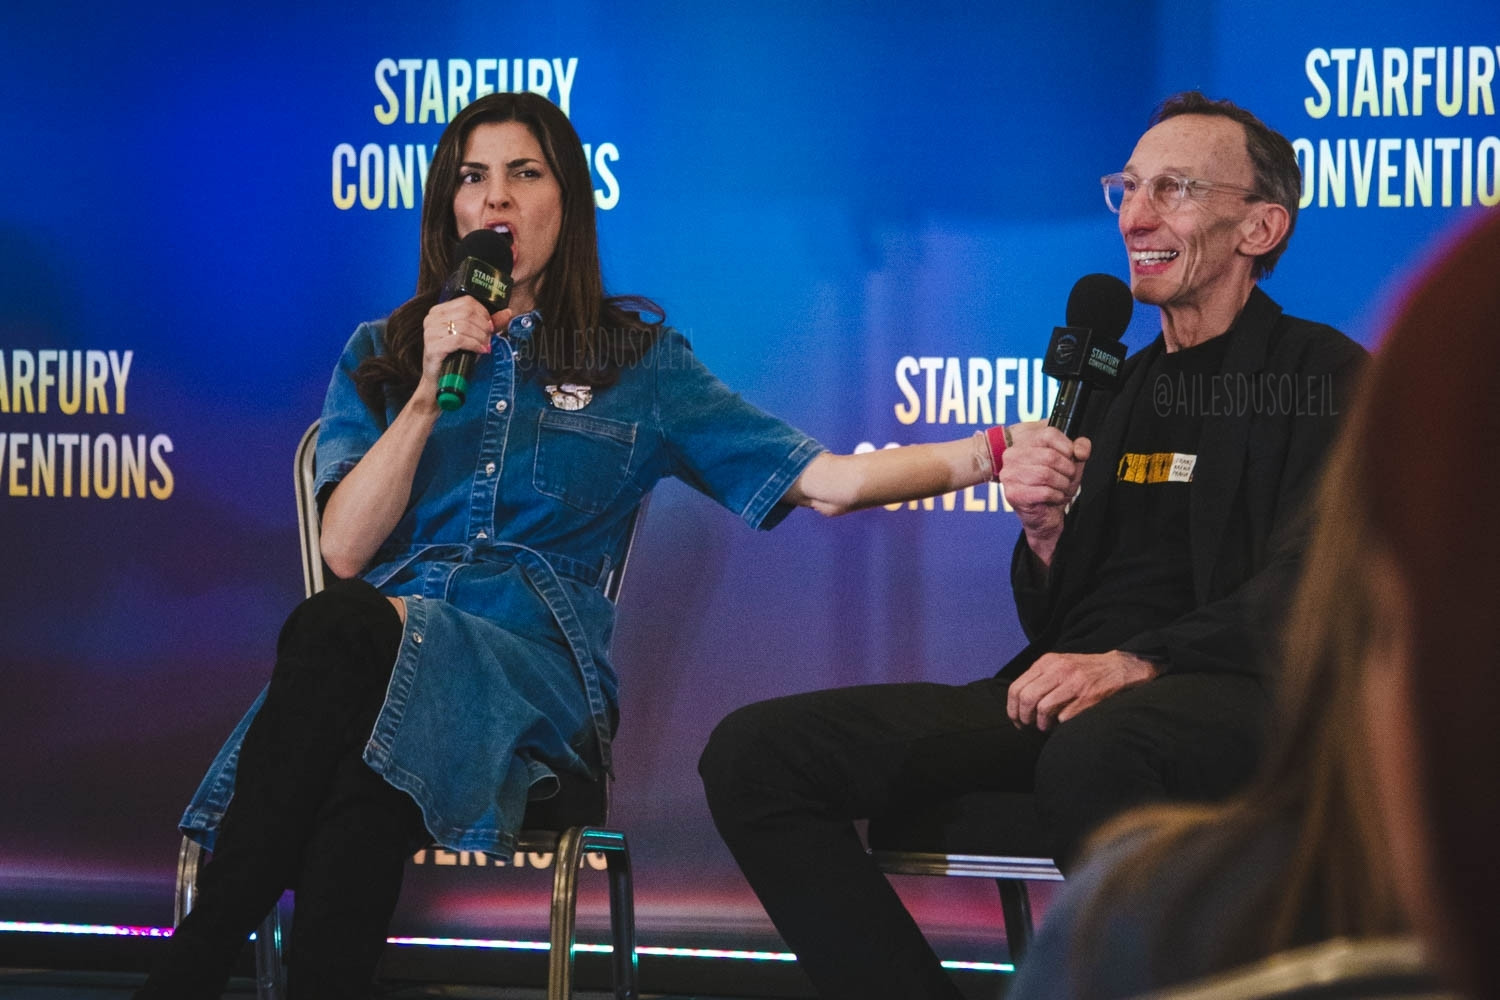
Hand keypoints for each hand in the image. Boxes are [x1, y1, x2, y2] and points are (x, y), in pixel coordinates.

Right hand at [419, 300, 510, 390]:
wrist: (440, 379)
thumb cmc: (456, 356)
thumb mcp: (473, 336)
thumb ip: (488, 324)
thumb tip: (507, 312)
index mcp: (439, 311)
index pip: (467, 302)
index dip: (483, 313)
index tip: (490, 326)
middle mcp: (432, 318)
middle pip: (467, 313)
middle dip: (483, 326)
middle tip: (489, 338)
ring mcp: (430, 332)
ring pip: (464, 326)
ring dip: (480, 337)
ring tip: (485, 346)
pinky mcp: (432, 346)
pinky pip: (459, 340)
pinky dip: (474, 345)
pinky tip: (480, 350)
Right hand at [997, 424, 1089, 564]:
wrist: (1044, 512)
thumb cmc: (1053, 484)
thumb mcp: (1070, 461)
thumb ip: (1079, 448)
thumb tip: (1081, 450)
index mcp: (1023, 442)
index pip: (1049, 434)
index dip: (1067, 447)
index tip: (1070, 457)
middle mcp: (1012, 456)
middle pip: (1050, 456)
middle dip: (1067, 470)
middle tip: (1068, 478)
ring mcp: (1010, 475)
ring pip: (1046, 475)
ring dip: (1062, 484)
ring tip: (1061, 488)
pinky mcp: (1013, 493)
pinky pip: (1044, 491)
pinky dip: (1056, 496)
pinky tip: (1054, 497)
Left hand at [1006, 650, 1158, 730]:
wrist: (1119, 668)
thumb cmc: (1084, 672)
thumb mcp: (1058, 665)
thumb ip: (1038, 679)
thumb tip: (1017, 704)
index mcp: (1047, 662)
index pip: (1016, 688)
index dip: (1012, 709)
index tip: (1017, 721)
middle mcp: (1059, 670)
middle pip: (1027, 699)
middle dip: (1024, 718)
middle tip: (1029, 726)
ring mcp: (1074, 683)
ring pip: (1042, 708)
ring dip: (1041, 724)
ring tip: (1046, 727)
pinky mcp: (1088, 697)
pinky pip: (1063, 717)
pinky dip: (1060, 725)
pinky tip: (1063, 724)